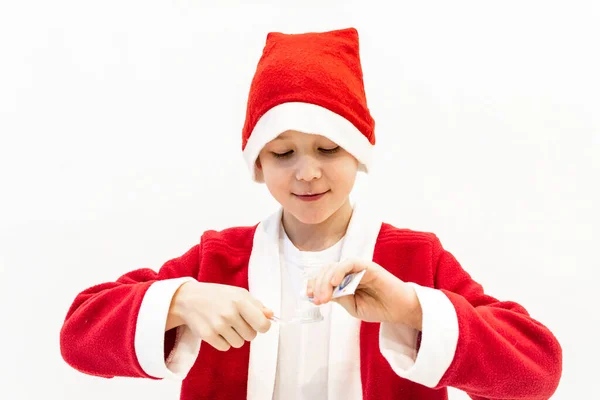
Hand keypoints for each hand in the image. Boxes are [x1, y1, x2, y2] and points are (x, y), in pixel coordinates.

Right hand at [168, 281, 272, 350]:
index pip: (263, 325)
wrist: (189, 298)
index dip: (263, 326)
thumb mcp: (239, 293)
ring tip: (226, 325)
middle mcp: (229, 313)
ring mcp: (218, 325)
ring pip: (239, 343)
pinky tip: (217, 330)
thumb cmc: (218, 295)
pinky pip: (225, 347)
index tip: (257, 324)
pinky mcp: (208, 335)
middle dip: (247, 331)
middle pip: (251, 336)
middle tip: (237, 321)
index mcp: (240, 301)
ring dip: (235, 337)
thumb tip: (271, 316)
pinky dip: (223, 341)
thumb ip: (257, 305)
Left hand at [307, 259, 422, 329]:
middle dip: (318, 285)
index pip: (323, 276)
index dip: (314, 284)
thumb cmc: (377, 307)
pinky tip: (335, 283)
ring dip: (326, 281)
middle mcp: (349, 271)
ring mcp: (358, 268)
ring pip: (335, 267)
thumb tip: (318, 294)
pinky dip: (339, 271)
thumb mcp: (351, 306)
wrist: (399, 310)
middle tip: (317, 301)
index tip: (308, 296)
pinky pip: (350, 263)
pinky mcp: (368, 266)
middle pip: (326, 271)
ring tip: (324, 297)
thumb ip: (337, 297)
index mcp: (344, 280)